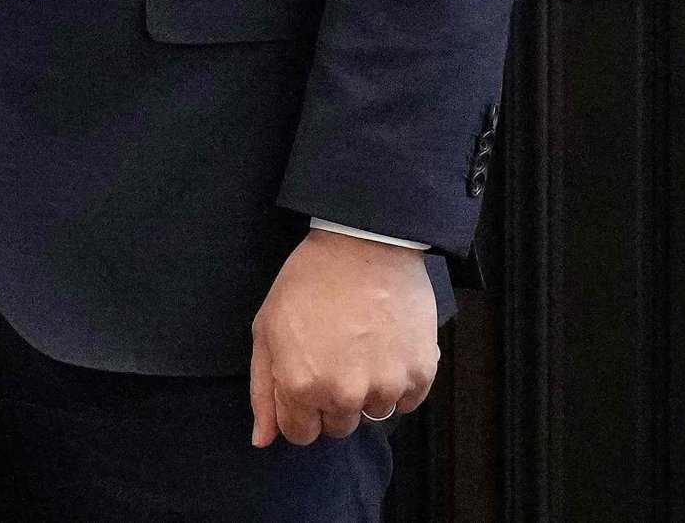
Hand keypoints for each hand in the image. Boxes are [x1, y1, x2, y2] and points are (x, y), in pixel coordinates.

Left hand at [247, 229, 437, 447]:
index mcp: (302, 386)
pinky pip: (407, 401)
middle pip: (338, 427)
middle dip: (333, 400)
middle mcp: (345, 395)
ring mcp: (386, 385)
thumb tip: (263, 441)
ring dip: (368, 391)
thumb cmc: (310, 281)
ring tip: (363, 346)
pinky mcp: (420, 373)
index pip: (301, 434)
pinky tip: (387, 345)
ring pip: (373, 414)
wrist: (365, 243)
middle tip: (335, 357)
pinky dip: (398, 380)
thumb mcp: (267, 329)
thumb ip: (263, 391)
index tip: (307, 380)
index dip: (300, 408)